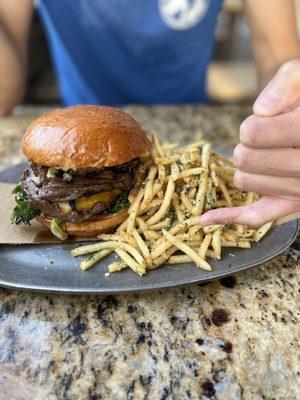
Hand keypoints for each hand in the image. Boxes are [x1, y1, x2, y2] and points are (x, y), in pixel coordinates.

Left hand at [201, 59, 299, 226]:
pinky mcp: (292, 205)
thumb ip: (287, 82)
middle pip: (244, 159)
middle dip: (246, 144)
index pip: (254, 134)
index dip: (251, 125)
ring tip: (270, 153)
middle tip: (265, 137)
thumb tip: (261, 110)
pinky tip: (206, 219)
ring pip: (244, 181)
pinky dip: (230, 217)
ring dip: (246, 164)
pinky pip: (258, 217)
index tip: (263, 121)